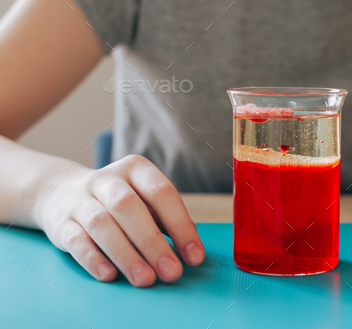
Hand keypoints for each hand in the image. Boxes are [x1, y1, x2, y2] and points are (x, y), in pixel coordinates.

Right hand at [34, 155, 204, 286]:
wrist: (61, 193)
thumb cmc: (119, 202)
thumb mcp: (144, 199)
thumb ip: (166, 219)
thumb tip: (190, 246)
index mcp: (136, 169)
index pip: (162, 193)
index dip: (180, 225)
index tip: (194, 256)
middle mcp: (106, 180)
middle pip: (129, 207)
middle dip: (153, 242)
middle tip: (171, 272)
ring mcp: (80, 200)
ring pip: (101, 225)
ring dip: (125, 254)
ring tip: (145, 279)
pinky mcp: (61, 223)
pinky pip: (76, 241)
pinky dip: (93, 259)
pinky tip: (109, 275)